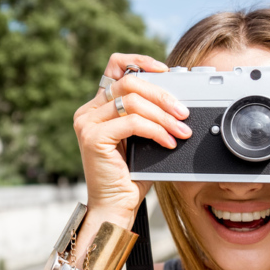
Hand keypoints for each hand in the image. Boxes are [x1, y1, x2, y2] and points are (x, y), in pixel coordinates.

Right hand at [73, 53, 191, 216]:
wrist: (115, 207)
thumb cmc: (130, 177)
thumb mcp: (143, 138)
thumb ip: (149, 115)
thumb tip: (177, 99)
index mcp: (98, 107)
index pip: (115, 67)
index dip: (140, 62)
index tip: (165, 70)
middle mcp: (88, 111)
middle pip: (128, 83)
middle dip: (162, 95)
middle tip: (183, 112)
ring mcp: (87, 123)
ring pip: (131, 101)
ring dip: (163, 116)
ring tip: (180, 130)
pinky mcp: (92, 137)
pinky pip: (132, 123)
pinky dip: (156, 130)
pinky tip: (168, 142)